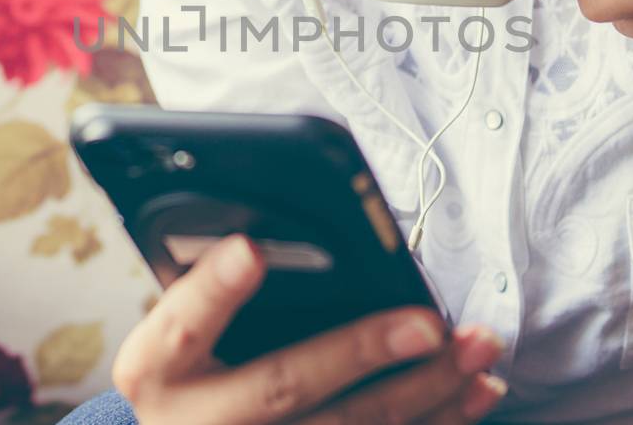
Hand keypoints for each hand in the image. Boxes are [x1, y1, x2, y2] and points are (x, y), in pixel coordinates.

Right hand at [112, 235, 507, 423]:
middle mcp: (200, 423)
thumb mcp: (174, 336)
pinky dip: (436, 422)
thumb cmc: (189, 375)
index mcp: (156, 370)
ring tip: (476, 351)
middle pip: (282, 387)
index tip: (249, 251)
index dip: (215, 290)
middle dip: (359, 353)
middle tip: (426, 323)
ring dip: (425, 392)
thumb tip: (273, 228)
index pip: (180, 326)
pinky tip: (474, 394)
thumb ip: (211, 288)